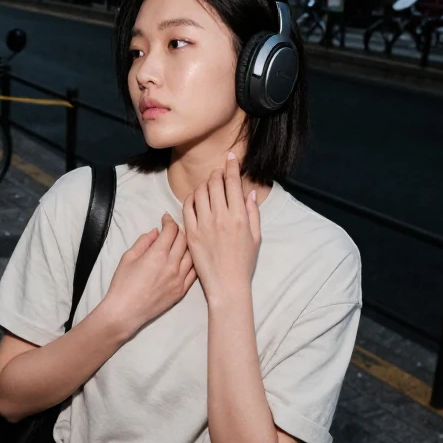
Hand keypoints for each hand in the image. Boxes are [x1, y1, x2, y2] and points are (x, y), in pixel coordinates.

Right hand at [101, 213, 196, 334]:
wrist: (125, 312)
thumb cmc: (122, 285)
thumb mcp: (128, 257)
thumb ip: (143, 242)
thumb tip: (155, 232)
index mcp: (158, 255)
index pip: (171, 231)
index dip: (169, 221)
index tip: (166, 219)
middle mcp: (172, 265)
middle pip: (184, 240)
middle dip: (179, 230)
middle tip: (173, 229)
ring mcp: (179, 279)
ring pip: (192, 255)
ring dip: (188, 245)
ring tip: (182, 242)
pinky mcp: (181, 291)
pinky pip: (194, 272)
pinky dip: (193, 262)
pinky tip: (188, 259)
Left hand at [183, 153, 260, 302]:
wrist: (226, 285)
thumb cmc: (243, 262)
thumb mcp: (256, 236)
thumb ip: (253, 212)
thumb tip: (250, 192)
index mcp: (239, 216)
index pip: (233, 183)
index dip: (232, 167)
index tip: (231, 158)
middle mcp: (221, 217)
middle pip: (215, 183)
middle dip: (218, 173)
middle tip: (219, 172)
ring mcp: (204, 224)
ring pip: (200, 192)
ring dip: (204, 184)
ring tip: (208, 186)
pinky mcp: (191, 233)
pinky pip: (187, 207)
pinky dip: (191, 198)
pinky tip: (196, 198)